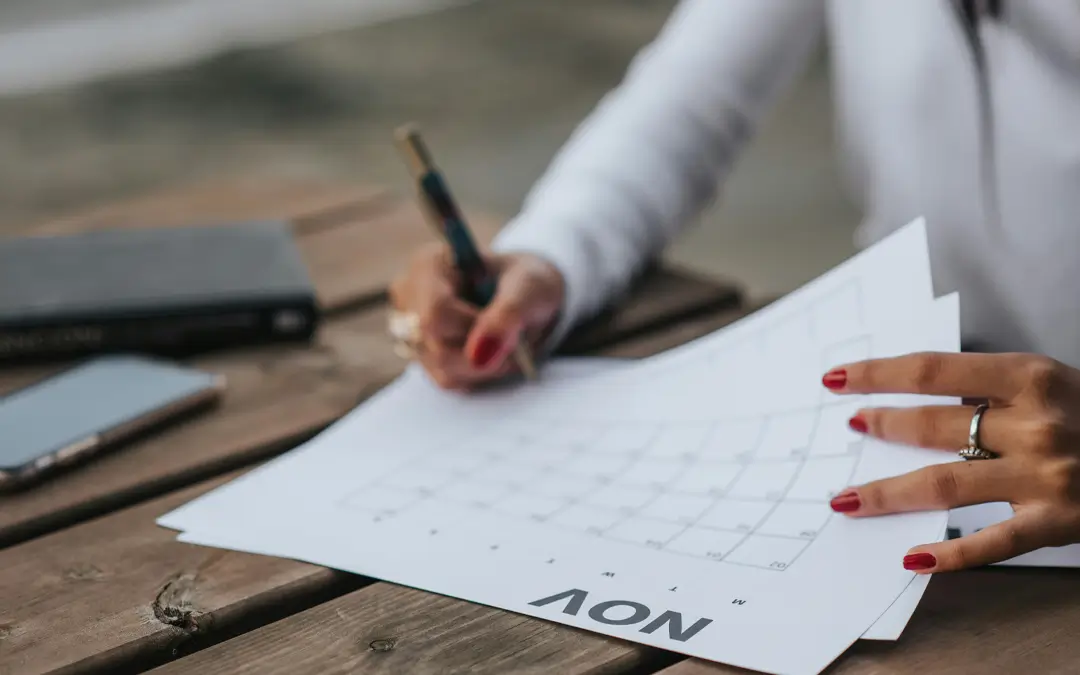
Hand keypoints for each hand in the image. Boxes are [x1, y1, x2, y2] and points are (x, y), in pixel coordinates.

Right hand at [388, 241, 564, 389]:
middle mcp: (410, 295)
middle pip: (437, 345)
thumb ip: (507, 315)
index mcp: (430, 265)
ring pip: (442, 368)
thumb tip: (478, 354)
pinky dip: (479, 373)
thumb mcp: (530, 288)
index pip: (436, 312)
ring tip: (506, 343)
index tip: (508, 325)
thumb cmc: (528, 283)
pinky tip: (491, 353)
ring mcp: (411, 328)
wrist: (530, 298)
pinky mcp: (422, 357)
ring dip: (485, 364)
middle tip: (514, 337)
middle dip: (484, 350)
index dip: (476, 329)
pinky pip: (448, 380)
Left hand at [822, 352, 1079, 572]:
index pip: (932, 371)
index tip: (837, 378)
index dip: (878, 373)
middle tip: (850, 429)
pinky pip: (992, 543)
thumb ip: (994, 389)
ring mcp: (1046, 476)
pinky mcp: (1059, 523)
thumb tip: (919, 397)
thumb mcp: (1054, 384)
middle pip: (934, 425)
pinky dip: (950, 554)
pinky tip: (912, 558)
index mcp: (1031, 377)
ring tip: (848, 498)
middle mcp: (1035, 424)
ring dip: (888, 492)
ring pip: (945, 484)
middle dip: (882, 426)